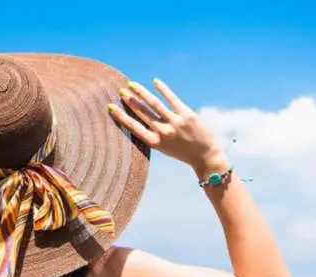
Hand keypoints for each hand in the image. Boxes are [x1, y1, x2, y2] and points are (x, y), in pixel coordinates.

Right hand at [108, 79, 227, 176]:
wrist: (204, 156)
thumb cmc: (181, 151)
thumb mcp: (163, 147)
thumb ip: (152, 133)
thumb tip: (139, 116)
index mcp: (154, 142)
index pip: (133, 127)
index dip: (121, 116)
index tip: (111, 107)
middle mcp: (163, 132)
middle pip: (142, 112)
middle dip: (130, 100)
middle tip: (121, 90)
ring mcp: (175, 122)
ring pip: (154, 104)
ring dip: (141, 92)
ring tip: (132, 84)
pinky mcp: (187, 115)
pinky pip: (172, 99)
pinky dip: (163, 89)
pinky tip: (155, 81)